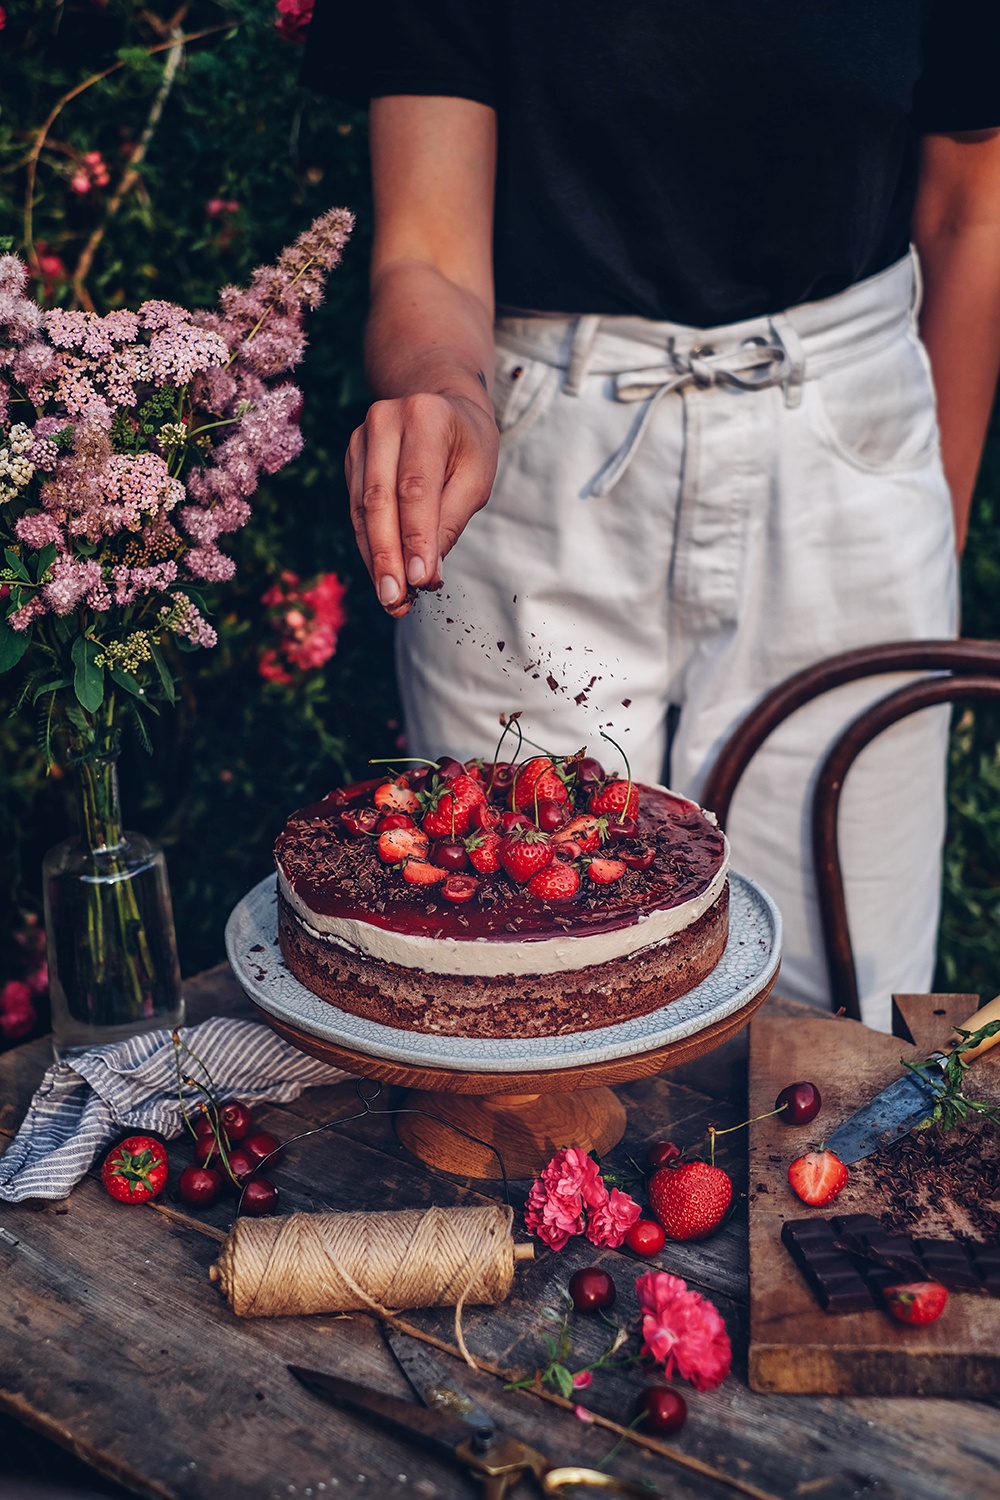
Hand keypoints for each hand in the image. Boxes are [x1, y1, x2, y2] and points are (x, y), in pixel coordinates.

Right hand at [346, 390, 498, 617]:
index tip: (421, 579)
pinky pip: (356, 509)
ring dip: (374, 558)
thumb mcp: (477, 477)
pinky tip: (381, 573)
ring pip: (362, 509)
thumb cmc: (467, 445)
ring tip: (390, 597)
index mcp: (425, 416)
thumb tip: (426, 573)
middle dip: (387, 556)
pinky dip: (368, 545)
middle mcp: (385, 420)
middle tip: (395, 599)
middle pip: (380, 499)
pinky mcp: (351, 457)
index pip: (416, 487)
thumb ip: (450, 521)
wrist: (440, 404)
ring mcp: (361, 437)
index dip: (416, 536)